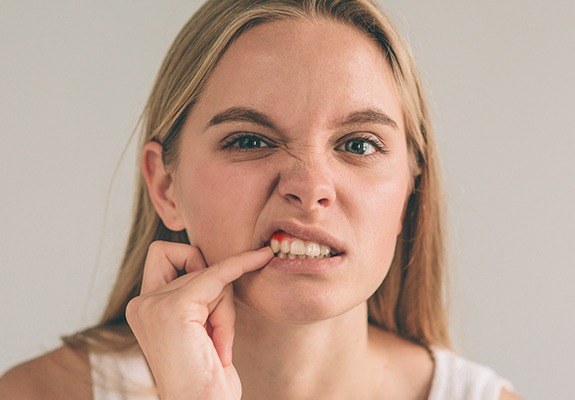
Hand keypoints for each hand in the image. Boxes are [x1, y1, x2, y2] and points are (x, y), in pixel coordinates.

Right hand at [126, 241, 273, 399]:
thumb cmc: (206, 377)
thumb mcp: (196, 328)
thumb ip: (196, 295)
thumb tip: (218, 262)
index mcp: (143, 308)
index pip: (164, 255)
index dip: (191, 257)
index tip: (222, 263)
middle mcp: (142, 304)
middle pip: (193, 264)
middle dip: (217, 294)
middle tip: (216, 334)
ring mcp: (153, 305)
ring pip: (210, 276)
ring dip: (225, 311)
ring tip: (217, 347)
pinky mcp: (175, 309)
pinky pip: (218, 274)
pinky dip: (242, 264)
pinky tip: (261, 257)